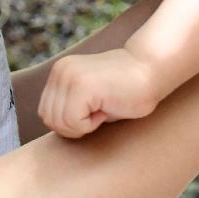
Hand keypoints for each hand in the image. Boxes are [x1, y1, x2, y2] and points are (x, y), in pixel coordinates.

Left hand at [38, 48, 160, 138]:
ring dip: (83, 125)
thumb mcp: (88, 99)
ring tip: (103, 108)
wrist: (151, 71)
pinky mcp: (81, 85)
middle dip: (74, 127)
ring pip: (60, 123)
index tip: (94, 110)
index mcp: (59, 72)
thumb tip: (53, 126)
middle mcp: (60, 70)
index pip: (46, 114)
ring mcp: (69, 76)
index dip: (70, 123)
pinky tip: (106, 109)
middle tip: (99, 112)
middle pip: (50, 120)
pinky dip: (90, 124)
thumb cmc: (126, 92)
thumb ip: (68, 107)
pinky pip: (73, 122)